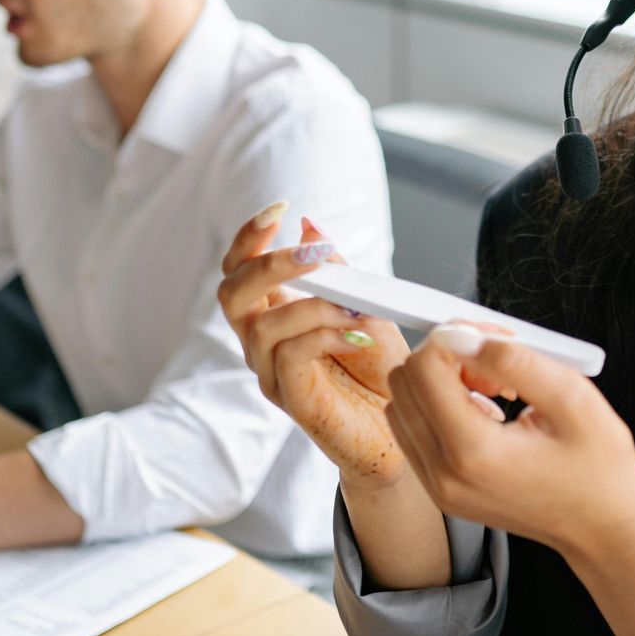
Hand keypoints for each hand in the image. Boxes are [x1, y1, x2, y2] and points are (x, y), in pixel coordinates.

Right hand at [218, 206, 413, 481]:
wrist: (404, 426)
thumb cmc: (380, 369)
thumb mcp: (363, 306)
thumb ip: (336, 271)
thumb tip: (309, 225)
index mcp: (271, 314)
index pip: (238, 269)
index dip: (248, 237)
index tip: (280, 209)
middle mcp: (261, 343)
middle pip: (231, 293)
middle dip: (269, 263)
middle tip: (313, 252)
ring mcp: (272, 374)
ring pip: (262, 326)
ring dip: (312, 304)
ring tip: (354, 307)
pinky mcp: (292, 400)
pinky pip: (290, 357)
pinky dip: (323, 334)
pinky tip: (356, 332)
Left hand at [386, 326, 634, 557]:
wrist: (603, 528)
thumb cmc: (599, 469)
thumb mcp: (573, 398)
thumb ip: (515, 360)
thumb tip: (467, 337)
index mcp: (473, 452)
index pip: (424, 369)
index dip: (456, 338)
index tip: (492, 339)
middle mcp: (444, 474)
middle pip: (404, 384)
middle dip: (445, 358)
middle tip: (495, 365)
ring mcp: (438, 488)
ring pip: (402, 406)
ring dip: (440, 383)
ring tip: (493, 390)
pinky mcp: (441, 491)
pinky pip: (415, 432)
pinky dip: (440, 410)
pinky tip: (486, 413)